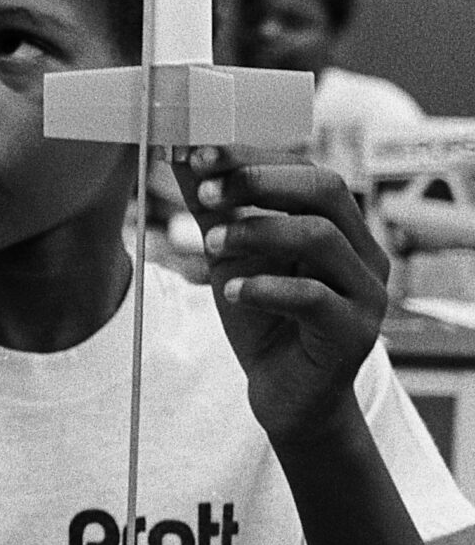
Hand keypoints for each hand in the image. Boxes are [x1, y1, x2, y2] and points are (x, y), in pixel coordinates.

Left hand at [183, 148, 389, 444]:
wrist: (285, 393)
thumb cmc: (262, 316)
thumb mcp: (231, 254)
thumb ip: (213, 207)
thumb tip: (178, 151)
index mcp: (338, 225)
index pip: (304, 171)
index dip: (252, 157)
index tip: (197, 153)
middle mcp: (362, 251)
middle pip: (326, 189)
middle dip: (260, 181)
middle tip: (204, 191)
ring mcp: (365, 292)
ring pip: (321, 237)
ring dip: (256, 231)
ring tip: (209, 244)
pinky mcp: (354, 332)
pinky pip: (315, 297)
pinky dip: (266, 287)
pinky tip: (230, 291)